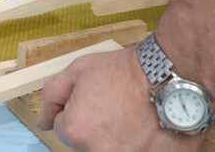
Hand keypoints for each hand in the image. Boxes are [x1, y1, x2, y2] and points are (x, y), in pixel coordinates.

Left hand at [38, 48, 202, 150]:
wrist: (171, 77)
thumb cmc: (126, 71)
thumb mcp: (79, 70)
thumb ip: (53, 95)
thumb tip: (44, 122)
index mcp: (77, 131)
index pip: (64, 128)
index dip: (78, 108)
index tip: (97, 97)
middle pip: (87, 142)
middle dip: (97, 125)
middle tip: (116, 106)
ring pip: (110, 148)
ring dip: (118, 137)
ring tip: (133, 117)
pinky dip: (140, 145)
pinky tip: (147, 128)